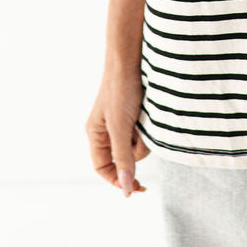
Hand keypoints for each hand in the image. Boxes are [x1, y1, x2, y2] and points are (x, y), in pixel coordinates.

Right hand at [85, 68, 150, 196]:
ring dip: (145, 135)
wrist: (133, 56)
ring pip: (138, 144)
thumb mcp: (120, 126)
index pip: (104, 168)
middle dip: (136, 149)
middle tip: (140, 131)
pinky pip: (146, 131)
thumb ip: (123, 157)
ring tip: (144, 115)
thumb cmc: (120, 88)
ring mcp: (124, 121)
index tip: (139, 186)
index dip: (119, 179)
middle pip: (125, 157)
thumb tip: (126, 190)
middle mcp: (108, 130)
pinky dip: (150, 125)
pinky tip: (149, 110)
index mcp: (96, 134)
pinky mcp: (138, 113)